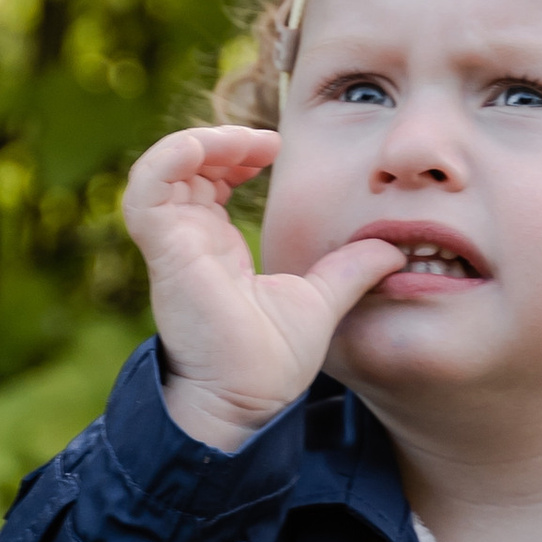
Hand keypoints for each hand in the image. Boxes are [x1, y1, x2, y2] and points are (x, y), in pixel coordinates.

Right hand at [123, 126, 403, 452]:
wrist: (245, 400)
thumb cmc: (271, 362)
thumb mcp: (322, 300)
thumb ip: (351, 270)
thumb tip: (394, 251)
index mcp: (214, 247)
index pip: (207, 181)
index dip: (233, 153)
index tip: (274, 147)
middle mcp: (187, 241)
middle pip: (184, 166)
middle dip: (221, 141)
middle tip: (265, 142)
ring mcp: (172, 244)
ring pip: (161, 168)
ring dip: (200, 142)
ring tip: (245, 142)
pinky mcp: (165, 249)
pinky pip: (147, 189)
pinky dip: (169, 158)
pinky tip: (209, 148)